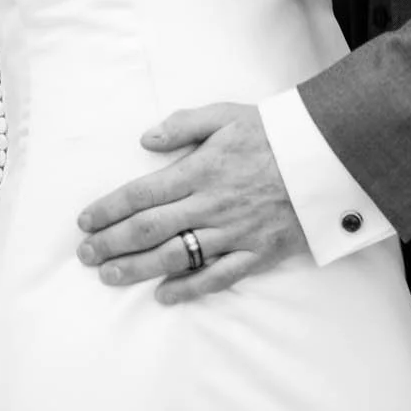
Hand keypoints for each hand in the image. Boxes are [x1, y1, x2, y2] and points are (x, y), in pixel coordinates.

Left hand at [75, 103, 309, 303]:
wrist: (326, 157)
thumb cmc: (273, 132)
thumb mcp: (226, 113)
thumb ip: (183, 124)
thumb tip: (144, 140)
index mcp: (200, 169)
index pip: (142, 193)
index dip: (109, 209)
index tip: (85, 221)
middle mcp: (211, 204)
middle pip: (150, 228)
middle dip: (112, 243)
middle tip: (85, 255)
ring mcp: (233, 232)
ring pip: (177, 256)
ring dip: (139, 268)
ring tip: (110, 277)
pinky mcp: (256, 253)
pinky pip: (218, 277)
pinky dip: (190, 289)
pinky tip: (164, 296)